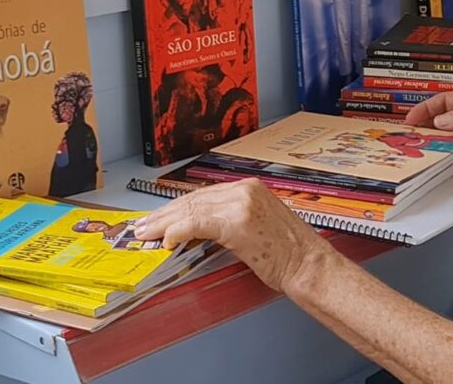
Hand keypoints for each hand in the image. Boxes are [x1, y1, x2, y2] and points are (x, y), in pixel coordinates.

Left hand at [133, 179, 332, 291]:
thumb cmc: (288, 253)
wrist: (308, 265)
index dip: (177, 207)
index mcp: (251, 187)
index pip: (203, 195)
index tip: (161, 217)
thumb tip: (199, 229)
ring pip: (191, 209)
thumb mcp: (258, 225)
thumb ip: (231, 220)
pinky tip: (168, 240)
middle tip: (144, 226)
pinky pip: (197, 223)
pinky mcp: (237, 223)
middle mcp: (245, 190)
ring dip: (164, 224)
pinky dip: (178, 231)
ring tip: (147, 234)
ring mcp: (241, 204)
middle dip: (165, 214)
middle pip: (193, 199)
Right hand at [404, 90, 452, 176]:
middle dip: (428, 126)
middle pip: (444, 120)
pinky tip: (442, 161)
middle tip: (412, 135)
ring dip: (437, 143)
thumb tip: (444, 120)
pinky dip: (449, 158)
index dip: (427, 108)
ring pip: (450, 138)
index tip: (413, 117)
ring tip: (423, 149)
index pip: (446, 101)